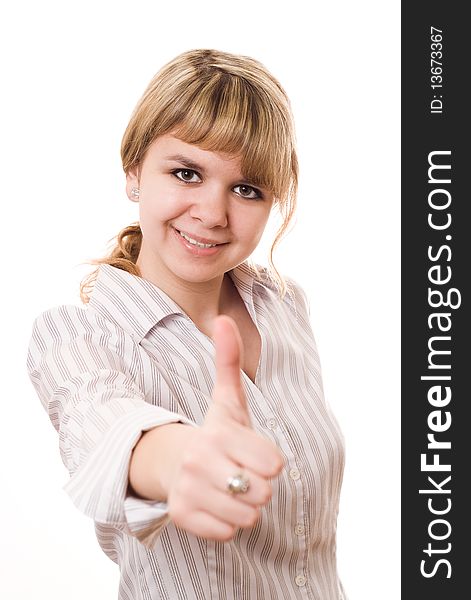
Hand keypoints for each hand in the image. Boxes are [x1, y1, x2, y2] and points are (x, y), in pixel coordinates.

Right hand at [167, 314, 283, 540]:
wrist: (172, 461)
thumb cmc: (212, 432)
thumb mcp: (226, 400)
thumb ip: (229, 361)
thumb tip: (223, 318)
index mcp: (218, 434)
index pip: (274, 464)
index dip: (268, 460)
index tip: (250, 452)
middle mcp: (199, 463)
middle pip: (264, 493)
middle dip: (257, 485)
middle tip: (238, 471)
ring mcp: (188, 491)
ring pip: (248, 517)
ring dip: (243, 507)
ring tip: (226, 487)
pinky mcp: (182, 517)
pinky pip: (228, 533)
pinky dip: (226, 523)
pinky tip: (214, 504)